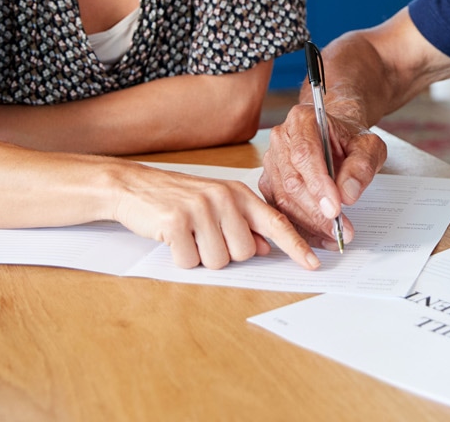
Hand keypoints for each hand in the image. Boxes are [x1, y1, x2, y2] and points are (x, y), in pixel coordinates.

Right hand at [110, 162, 319, 270]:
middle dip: (225, 254)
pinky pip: (190, 262)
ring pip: (219, 261)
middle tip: (205, 236)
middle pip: (245, 253)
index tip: (314, 264)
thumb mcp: (216, 205)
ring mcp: (202, 208)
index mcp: (238, 193)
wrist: (135, 186)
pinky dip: (180, 258)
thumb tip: (266, 248)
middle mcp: (224, 197)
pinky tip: (173, 238)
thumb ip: (243, 225)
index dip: (296, 246)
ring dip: (202, 257)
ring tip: (188, 235)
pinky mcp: (178, 221)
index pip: (275, 222)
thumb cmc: (178, 199)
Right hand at [260, 104, 386, 243]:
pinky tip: (322, 237)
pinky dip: (301, 229)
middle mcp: (280, 139)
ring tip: (335, 236)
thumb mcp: (368, 145)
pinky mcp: (269, 184)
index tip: (335, 208)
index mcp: (302, 120)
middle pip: (292, 181)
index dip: (318, 184)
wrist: (337, 138)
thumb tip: (348, 193)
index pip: (305, 154)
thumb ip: (362, 165)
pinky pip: (280, 211)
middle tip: (341, 230)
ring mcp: (271, 162)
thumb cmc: (350, 139)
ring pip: (283, 200)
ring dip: (309, 224)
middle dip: (317, 211)